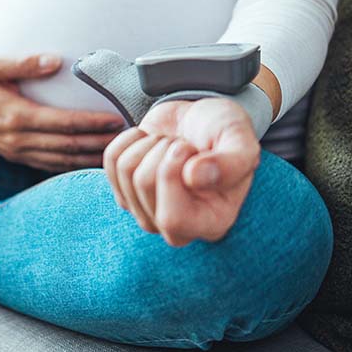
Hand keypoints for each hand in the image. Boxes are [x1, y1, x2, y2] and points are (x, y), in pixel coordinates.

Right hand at [0, 36, 125, 171]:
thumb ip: (25, 62)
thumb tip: (55, 60)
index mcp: (16, 116)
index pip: (64, 124)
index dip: (93, 124)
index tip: (116, 119)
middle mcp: (17, 139)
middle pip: (68, 147)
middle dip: (100, 144)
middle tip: (128, 137)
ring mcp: (16, 151)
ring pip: (61, 160)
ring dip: (90, 158)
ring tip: (117, 151)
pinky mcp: (16, 156)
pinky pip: (50, 165)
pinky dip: (72, 164)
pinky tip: (90, 160)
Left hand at [103, 96, 260, 246]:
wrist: (202, 123)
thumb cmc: (224, 134)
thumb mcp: (240, 140)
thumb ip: (231, 162)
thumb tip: (194, 177)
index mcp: (212, 223)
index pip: (172, 218)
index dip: (171, 173)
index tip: (188, 148)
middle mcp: (176, 228)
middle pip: (143, 183)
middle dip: (163, 148)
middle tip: (185, 144)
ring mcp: (147, 213)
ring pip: (125, 169)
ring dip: (149, 143)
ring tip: (172, 144)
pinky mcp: (126, 192)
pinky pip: (110, 159)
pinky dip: (131, 138)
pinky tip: (152, 141)